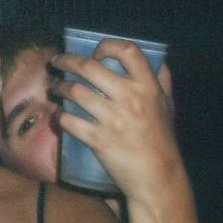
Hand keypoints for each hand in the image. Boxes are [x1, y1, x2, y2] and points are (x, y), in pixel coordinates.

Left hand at [51, 39, 183, 207]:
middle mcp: (130, 99)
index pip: (128, 51)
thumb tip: (156, 59)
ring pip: (75, 91)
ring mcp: (113, 119)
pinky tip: (57, 114)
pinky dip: (59, 116)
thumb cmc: (162, 140)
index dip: (107, 45)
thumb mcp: (168, 105)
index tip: (95, 52)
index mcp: (148, 87)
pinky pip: (69, 120)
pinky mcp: (99, 140)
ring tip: (55, 88)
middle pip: (90, 67)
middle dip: (67, 60)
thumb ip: (162, 81)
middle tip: (57, 61)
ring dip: (59, 87)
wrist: (158, 177)